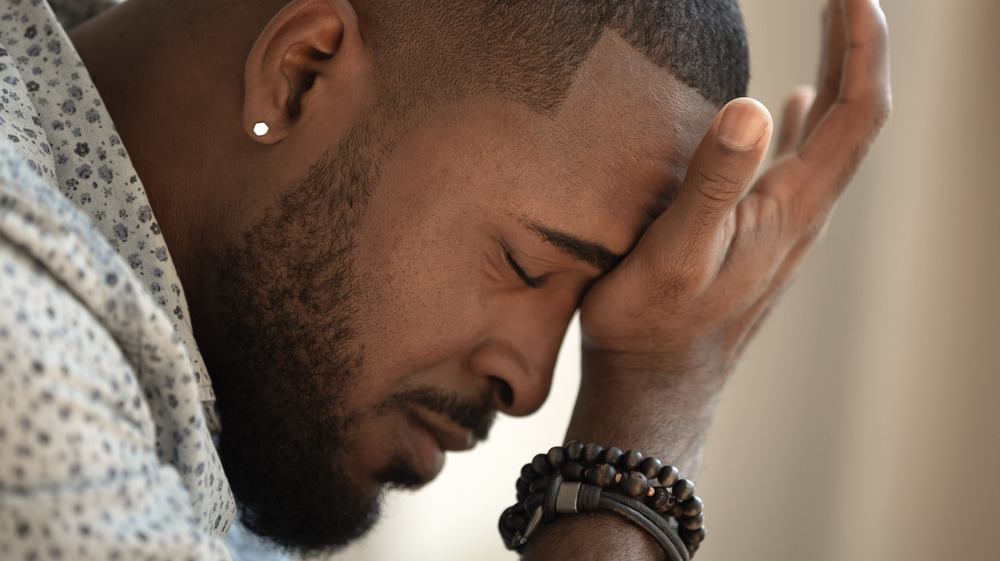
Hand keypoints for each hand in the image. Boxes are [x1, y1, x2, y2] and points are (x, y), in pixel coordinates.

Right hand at [579, 0, 890, 383]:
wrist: (653, 387)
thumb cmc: (652, 326)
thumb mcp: (673, 253)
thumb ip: (712, 182)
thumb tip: (751, 105)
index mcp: (792, 209)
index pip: (856, 113)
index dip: (863, 45)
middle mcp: (801, 214)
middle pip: (854, 119)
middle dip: (857, 47)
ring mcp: (783, 226)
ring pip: (828, 139)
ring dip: (836, 77)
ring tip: (830, 26)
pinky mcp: (760, 236)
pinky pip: (798, 164)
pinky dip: (804, 121)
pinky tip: (788, 104)